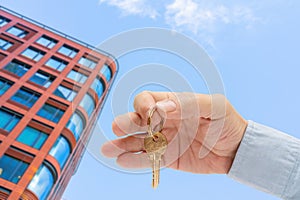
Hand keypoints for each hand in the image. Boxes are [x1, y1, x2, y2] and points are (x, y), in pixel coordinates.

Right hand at [101, 91, 247, 173]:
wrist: (237, 149)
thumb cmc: (226, 122)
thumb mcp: (214, 106)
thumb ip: (188, 103)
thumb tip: (162, 106)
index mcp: (172, 104)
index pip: (148, 101)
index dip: (143, 106)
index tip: (148, 114)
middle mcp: (164, 121)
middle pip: (138, 120)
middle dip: (126, 123)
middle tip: (118, 128)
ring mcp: (164, 140)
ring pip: (138, 141)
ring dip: (122, 144)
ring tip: (108, 149)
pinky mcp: (168, 158)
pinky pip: (149, 159)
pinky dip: (136, 160)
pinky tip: (123, 161)